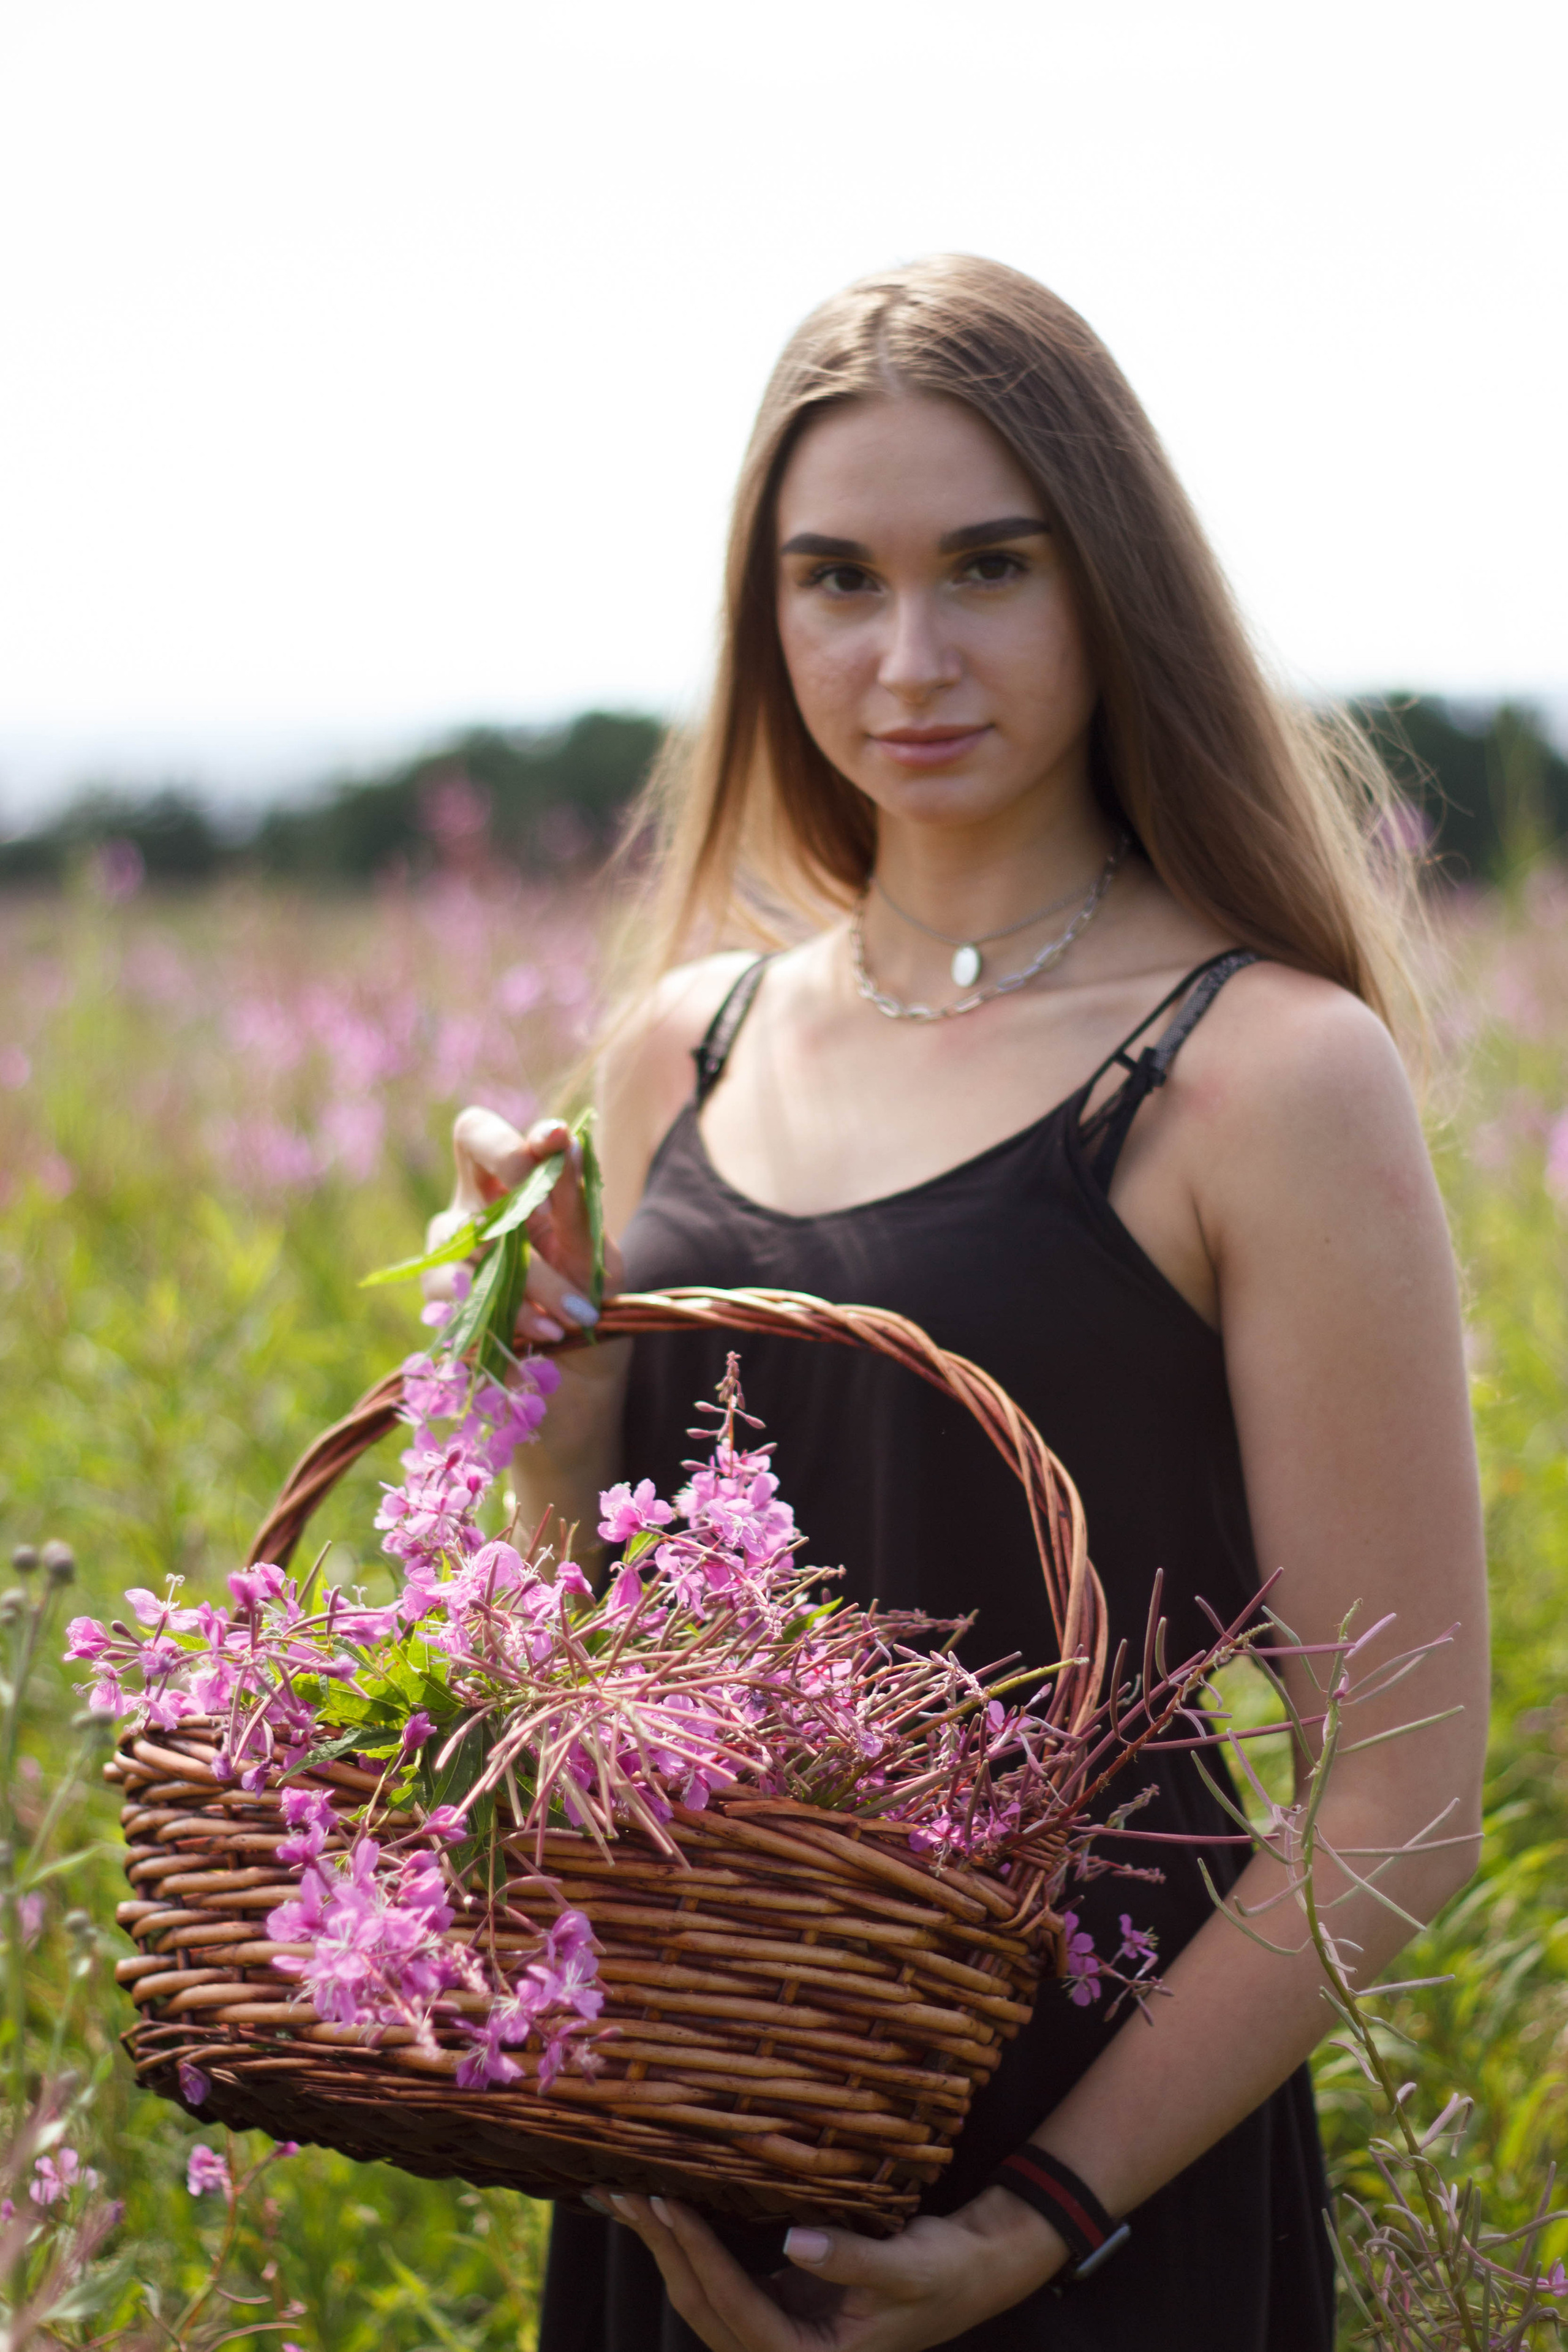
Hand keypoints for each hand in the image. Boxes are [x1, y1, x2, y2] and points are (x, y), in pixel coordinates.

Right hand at [425, 1107, 625, 1346]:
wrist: (576, 1377)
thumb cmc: (587, 1303)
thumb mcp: (595, 1258)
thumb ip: (579, 1207)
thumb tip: (570, 1144)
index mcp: (520, 1184)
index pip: (506, 1131)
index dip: (523, 1128)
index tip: (556, 1141)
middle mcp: (479, 1200)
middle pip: (472, 1137)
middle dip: (511, 1159)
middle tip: (551, 1201)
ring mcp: (451, 1243)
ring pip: (478, 1229)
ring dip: (534, 1274)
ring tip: (575, 1313)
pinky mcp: (440, 1293)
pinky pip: (466, 1288)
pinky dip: (516, 1313)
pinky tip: (548, 1333)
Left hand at [593, 2188, 1066, 2351]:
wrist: (971, 2273)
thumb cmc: (944, 2273)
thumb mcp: (907, 2266)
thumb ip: (850, 2260)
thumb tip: (792, 2242)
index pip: (739, 2307)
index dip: (699, 2255)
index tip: (665, 2202)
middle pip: (704, 2306)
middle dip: (661, 2247)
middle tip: (619, 2190)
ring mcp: (777, 2334)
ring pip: (702, 2297)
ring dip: (663, 2246)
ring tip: (621, 2195)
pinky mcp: (778, 2306)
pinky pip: (719, 2282)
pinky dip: (688, 2246)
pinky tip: (662, 2211)